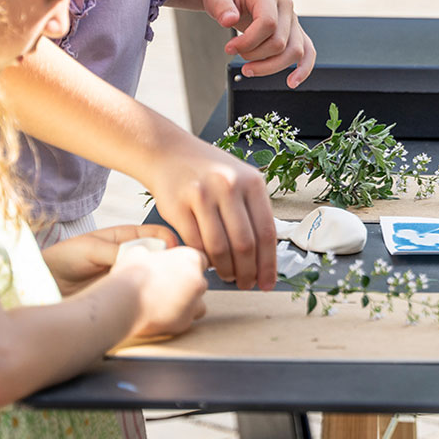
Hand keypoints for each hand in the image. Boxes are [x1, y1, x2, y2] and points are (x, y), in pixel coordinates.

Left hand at [43, 224, 178, 295]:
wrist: (43, 282)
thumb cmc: (64, 258)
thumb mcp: (90, 248)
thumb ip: (116, 251)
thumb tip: (141, 260)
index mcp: (126, 237)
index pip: (157, 234)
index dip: (169, 240)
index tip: (174, 250)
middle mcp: (131, 256)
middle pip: (160, 256)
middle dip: (170, 261)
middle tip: (173, 270)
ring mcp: (128, 276)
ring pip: (153, 276)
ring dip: (160, 280)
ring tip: (163, 286)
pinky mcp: (122, 295)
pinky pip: (140, 294)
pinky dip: (148, 296)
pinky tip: (149, 299)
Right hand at [112, 246, 209, 339]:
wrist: (125, 301)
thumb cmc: (131, 274)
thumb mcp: (138, 253)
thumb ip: (150, 253)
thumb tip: (144, 254)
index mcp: (191, 259)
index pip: (201, 260)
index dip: (188, 265)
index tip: (176, 270)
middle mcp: (198, 281)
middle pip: (199, 282)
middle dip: (187, 286)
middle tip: (166, 288)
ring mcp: (193, 303)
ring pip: (198, 304)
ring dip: (186, 304)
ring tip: (165, 305)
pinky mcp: (184, 322)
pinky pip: (185, 321)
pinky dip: (176, 319)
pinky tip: (160, 316)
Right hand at [146, 136, 277, 291]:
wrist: (170, 153)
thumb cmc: (209, 171)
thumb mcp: (240, 179)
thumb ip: (253, 210)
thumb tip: (266, 254)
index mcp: (252, 182)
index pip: (266, 232)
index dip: (269, 263)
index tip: (268, 282)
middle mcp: (229, 187)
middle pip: (245, 244)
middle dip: (248, 271)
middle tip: (247, 284)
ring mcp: (202, 196)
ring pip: (220, 247)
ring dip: (226, 270)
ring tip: (229, 277)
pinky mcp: (178, 206)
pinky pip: (195, 244)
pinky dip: (204, 260)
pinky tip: (209, 265)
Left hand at [199, 0, 315, 86]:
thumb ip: (221, 6)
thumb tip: (229, 21)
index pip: (268, 23)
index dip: (248, 41)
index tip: (229, 47)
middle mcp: (287, 9)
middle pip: (280, 42)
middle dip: (254, 55)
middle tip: (233, 52)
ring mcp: (293, 22)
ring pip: (294, 52)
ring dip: (270, 67)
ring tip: (248, 70)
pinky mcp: (294, 34)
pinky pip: (308, 52)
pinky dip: (303, 69)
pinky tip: (292, 83)